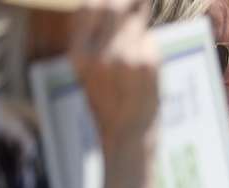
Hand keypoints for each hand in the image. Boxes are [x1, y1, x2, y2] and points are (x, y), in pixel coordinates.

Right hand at [68, 0, 159, 149]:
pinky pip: (150, 39)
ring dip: (139, 15)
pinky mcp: (148, 64)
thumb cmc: (106, 100)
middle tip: (135, 0)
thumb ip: (92, 39)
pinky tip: (148, 58)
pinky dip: (149, 42)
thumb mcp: (86, 70)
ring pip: (134, 20)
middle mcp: (99, 55)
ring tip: (141, 14)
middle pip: (112, 5)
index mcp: (78, 55)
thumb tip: (106, 3)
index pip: (88, 7)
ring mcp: (126, 59)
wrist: (127, 133)